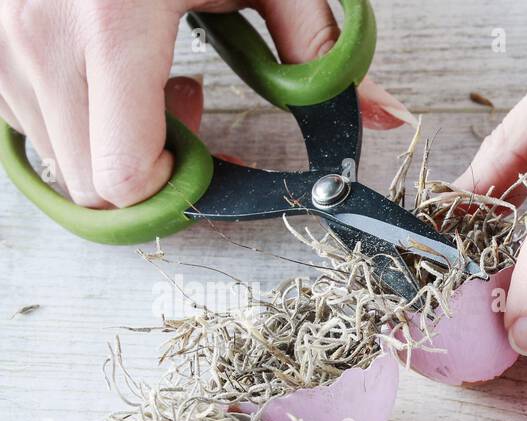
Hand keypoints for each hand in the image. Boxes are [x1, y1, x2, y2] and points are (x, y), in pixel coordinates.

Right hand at [0, 0, 408, 208]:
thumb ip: (320, 50)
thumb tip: (387, 116)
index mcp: (110, 28)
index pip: (124, 174)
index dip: (175, 187)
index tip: (209, 156)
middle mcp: (41, 41)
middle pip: (93, 185)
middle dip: (151, 174)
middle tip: (191, 113)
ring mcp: (2, 44)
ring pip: (57, 159)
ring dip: (111, 144)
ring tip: (153, 81)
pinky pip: (25, 123)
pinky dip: (73, 118)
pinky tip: (108, 70)